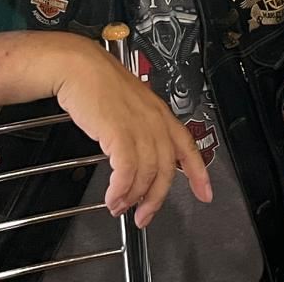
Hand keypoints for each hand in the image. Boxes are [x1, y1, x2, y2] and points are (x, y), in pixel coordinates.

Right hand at [53, 45, 213, 226]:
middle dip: (156, 199)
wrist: (78, 66)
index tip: (205, 194)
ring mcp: (138, 125)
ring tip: (119, 207)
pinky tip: (112, 197)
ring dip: (132, 197)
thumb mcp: (130, 104)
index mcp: (161, 113)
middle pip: (166, 169)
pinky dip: (120, 189)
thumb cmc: (99, 84)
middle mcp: (155, 120)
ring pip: (146, 173)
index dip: (198, 173)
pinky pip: (126, 170)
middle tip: (144, 216)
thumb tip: (138, 158)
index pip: (188, 147)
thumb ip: (140, 127)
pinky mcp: (118, 132)